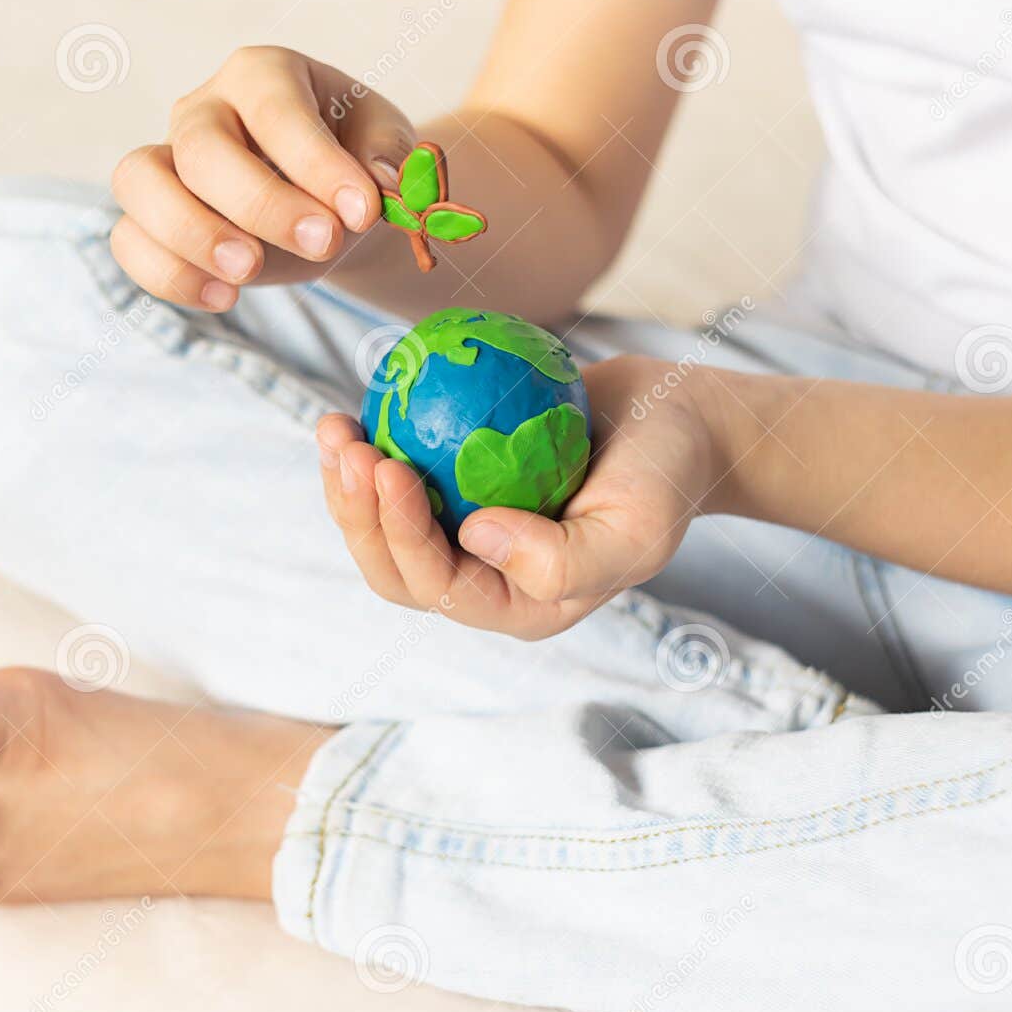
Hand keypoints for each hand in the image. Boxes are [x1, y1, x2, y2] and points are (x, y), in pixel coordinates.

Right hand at [110, 46, 415, 311]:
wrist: (324, 203)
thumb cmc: (351, 160)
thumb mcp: (383, 144)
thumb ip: (387, 154)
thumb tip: (381, 180)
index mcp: (262, 75)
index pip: (275, 110)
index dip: (317, 163)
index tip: (363, 213)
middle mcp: (202, 109)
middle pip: (202, 148)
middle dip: (260, 203)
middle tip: (320, 243)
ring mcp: (165, 161)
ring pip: (139, 181)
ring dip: (190, 235)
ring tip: (247, 276)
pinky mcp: (148, 217)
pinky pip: (129, 240)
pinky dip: (168, 275)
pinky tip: (225, 298)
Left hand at [317, 355, 721, 639]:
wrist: (676, 421)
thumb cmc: (667, 475)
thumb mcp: (639, 530)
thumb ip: (564, 562)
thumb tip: (472, 539)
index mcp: (518, 604)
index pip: (436, 586)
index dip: (398, 533)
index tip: (389, 463)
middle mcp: (483, 577)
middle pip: (393, 566)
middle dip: (356, 513)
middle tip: (346, 443)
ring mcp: (466, 531)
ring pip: (384, 525)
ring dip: (348, 483)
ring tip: (335, 427)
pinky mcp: (458, 484)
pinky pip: (402, 475)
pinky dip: (374, 446)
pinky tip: (357, 407)